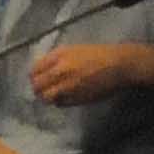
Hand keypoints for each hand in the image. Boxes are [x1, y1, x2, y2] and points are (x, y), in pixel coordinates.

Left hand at [26, 38, 153, 108]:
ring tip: (52, 94)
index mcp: (59, 56)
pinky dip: (59, 102)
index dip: (34, 75)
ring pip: (46, 97)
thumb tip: (43, 69)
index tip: (37, 78)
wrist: (118, 65)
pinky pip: (60, 103)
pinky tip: (65, 97)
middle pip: (37, 85)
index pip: (35, 69)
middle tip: (42, 88)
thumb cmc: (98, 54)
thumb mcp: (74, 49)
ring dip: (47, 96)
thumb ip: (56, 58)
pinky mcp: (76, 98)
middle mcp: (60, 71)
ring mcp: (67, 86)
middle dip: (37, 87)